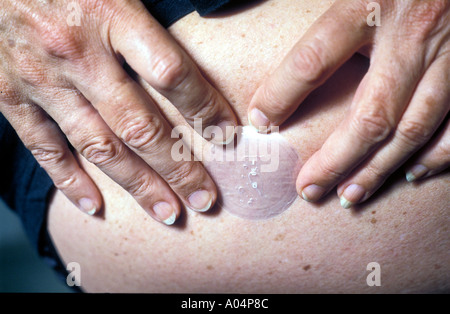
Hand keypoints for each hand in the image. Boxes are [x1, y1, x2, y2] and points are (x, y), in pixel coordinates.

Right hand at [0, 0, 236, 222]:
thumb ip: (150, 20)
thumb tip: (196, 52)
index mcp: (109, 14)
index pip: (171, 75)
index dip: (204, 109)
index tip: (227, 135)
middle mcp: (77, 54)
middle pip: (140, 127)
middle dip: (178, 168)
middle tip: (205, 198)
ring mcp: (41, 79)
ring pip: (99, 148)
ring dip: (138, 185)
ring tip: (168, 212)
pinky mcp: (9, 96)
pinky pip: (44, 148)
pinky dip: (69, 181)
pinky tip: (95, 206)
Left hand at [248, 0, 448, 206]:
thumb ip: (329, 12)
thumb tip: (283, 41)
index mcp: (371, 4)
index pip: (314, 60)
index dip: (281, 95)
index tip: (261, 122)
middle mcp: (413, 34)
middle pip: (369, 114)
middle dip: (335, 161)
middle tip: (308, 189)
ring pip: (411, 129)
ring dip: (378, 169)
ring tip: (349, 194)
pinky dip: (435, 154)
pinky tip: (409, 172)